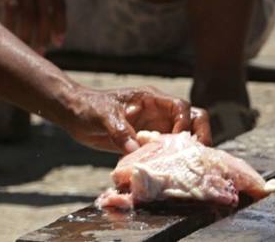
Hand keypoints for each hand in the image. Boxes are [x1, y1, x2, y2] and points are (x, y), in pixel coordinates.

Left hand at [58, 86, 211, 154]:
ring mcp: (154, 128)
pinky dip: (170, 161)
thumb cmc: (89, 107)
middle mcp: (158, 113)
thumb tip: (136, 149)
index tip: (175, 141)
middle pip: (192, 119)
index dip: (184, 124)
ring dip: (187, 150)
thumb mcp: (104, 116)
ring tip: (184, 168)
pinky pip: (166, 151)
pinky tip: (166, 174)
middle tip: (194, 157)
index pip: (181, 107)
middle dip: (199, 136)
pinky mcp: (146, 143)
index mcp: (152, 100)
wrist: (75, 114)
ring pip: (183, 137)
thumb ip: (120, 131)